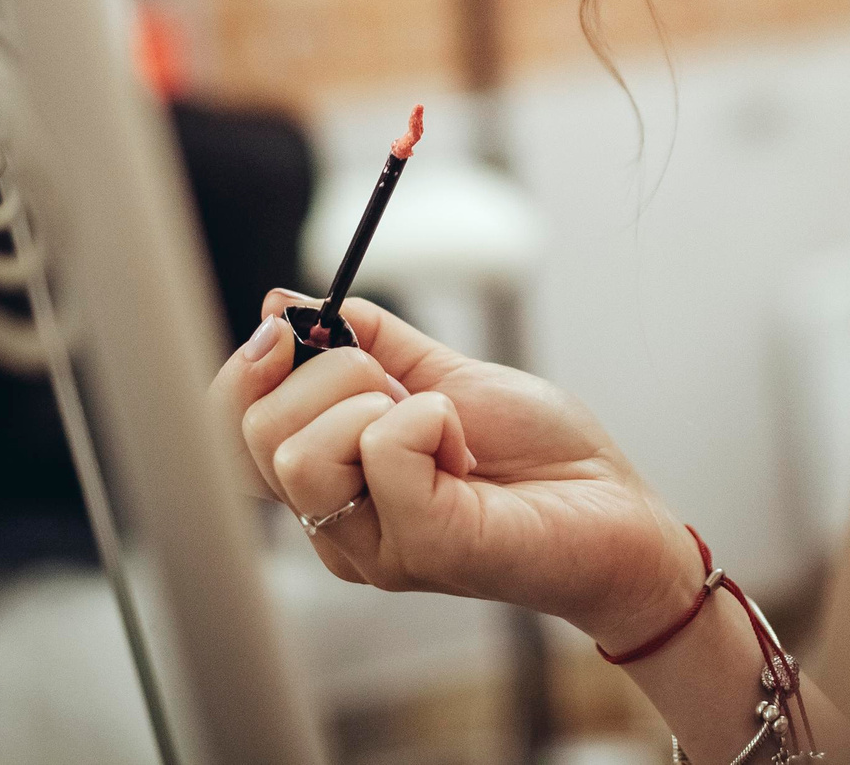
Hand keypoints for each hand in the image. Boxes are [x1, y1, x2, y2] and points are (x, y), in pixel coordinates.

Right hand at [206, 289, 704, 649]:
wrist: (616, 508)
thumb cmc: (539, 454)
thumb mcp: (442, 375)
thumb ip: (368, 342)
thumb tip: (283, 302)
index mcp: (332, 484)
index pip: (233, 435)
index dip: (244, 371)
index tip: (286, 325)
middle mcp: (338, 527)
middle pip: (258, 436)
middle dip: (332, 375)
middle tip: (404, 390)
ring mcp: (376, 546)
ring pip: (302, 452)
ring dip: (377, 402)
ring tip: (442, 425)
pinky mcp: (425, 547)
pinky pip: (384, 450)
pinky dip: (431, 419)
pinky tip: (466, 448)